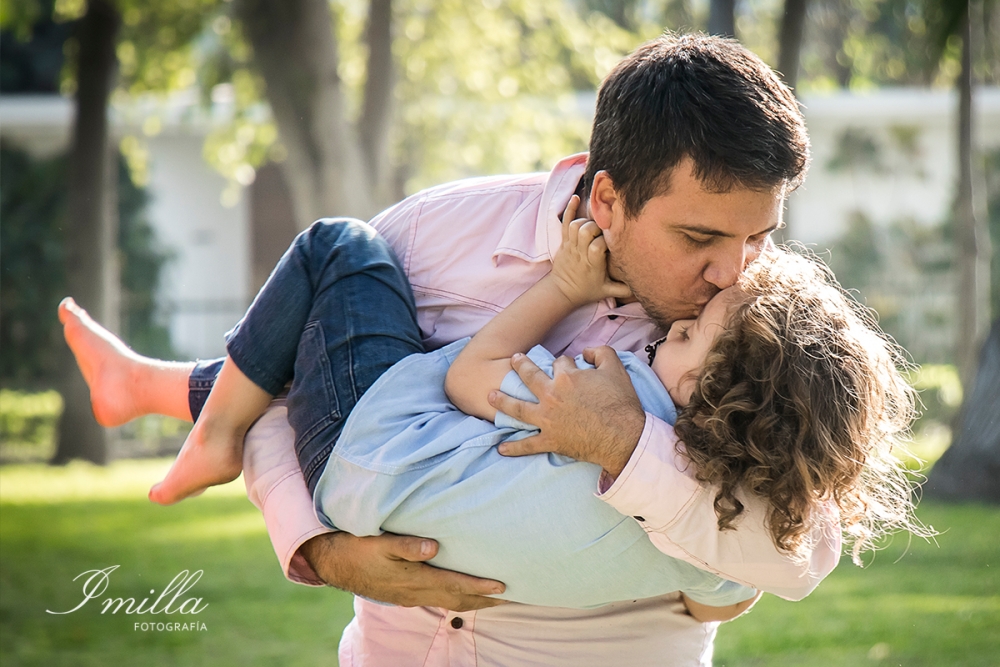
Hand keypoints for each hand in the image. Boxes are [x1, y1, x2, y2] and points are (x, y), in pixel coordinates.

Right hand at [300, 531, 507, 611]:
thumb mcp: (379, 542)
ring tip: (497, 597)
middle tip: (513, 596)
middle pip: (458, 599)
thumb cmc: (357, 547)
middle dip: (486, 600)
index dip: (480, 587)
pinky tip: (464, 592)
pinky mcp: (405, 593)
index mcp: (413, 579)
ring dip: (475, 600)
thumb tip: (434, 546)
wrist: (333, 562)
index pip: (454, 585)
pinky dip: (458, 597)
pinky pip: (440, 599)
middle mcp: (416, 592)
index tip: (503, 586)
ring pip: (450, 602)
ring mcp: (411, 595)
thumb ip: (406, 545)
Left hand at [490, 346, 645, 478]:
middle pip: (529, 376)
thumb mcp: (616, 368)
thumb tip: (585, 352)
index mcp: (566, 377)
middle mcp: (551, 396)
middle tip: (514, 360)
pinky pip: (528, 445)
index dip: (565, 363)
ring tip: (490, 396)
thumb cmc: (620, 403)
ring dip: (502, 401)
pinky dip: (514, 448)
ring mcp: (547, 419)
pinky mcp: (550, 440)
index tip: (570, 366)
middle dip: (520, 366)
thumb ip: (600, 352)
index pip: (559, 363)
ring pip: (517, 408)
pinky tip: (501, 448)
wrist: (623, 436)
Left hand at [549, 195, 631, 305]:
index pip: (597, 247)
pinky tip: (576, 198)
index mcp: (593, 265)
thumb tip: (644, 286)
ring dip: (586, 220)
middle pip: (585, 231)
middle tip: (604, 229)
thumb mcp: (608, 292)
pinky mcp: (564, 241)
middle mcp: (580, 253)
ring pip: (575, 225)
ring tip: (595, 223)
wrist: (562, 292)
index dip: (605, 240)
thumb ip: (625, 289)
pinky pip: (564, 222)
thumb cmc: (587, 290)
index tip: (613, 241)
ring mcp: (570, 246)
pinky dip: (570, 209)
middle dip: (597, 226)